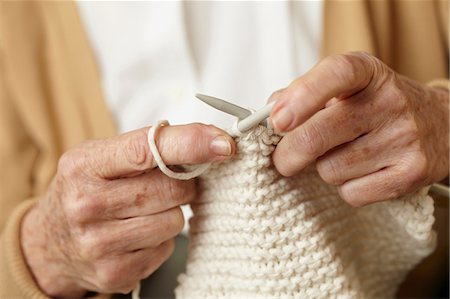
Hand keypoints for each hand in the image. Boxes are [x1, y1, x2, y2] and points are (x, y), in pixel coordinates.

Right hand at [20, 124, 234, 296]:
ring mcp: (100, 244)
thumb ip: (149, 146)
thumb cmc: (85, 191)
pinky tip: (138, 234)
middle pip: (172, 189)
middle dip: (183, 184)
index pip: (147, 149)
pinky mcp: (116, 272)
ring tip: (145, 210)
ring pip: (174, 221)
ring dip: (171, 213)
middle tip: (170, 182)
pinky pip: (166, 248)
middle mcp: (87, 205)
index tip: (223, 143)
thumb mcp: (101, 157)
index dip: (191, 144)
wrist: (50, 243)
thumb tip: (210, 141)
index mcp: (84, 165)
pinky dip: (161, 238)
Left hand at [269, 52, 448, 205]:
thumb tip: (269, 112)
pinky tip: (361, 171)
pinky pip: (351, 193)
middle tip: (283, 158)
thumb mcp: (347, 86)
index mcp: (368, 72)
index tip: (276, 121)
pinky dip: (346, 187)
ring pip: (330, 170)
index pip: (336, 74)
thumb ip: (305, 93)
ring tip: (344, 155)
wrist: (441, 125)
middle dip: (287, 155)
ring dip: (324, 168)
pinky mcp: (411, 173)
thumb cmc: (378, 105)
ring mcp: (404, 138)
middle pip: (317, 137)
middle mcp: (390, 101)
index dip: (300, 97)